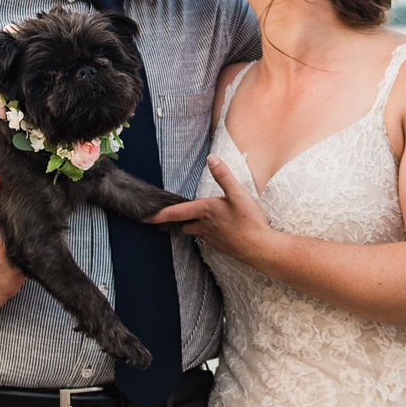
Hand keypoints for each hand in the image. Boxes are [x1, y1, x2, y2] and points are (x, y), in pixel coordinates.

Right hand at [0, 171, 28, 308]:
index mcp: (11, 254)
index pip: (25, 243)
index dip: (18, 236)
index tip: (4, 232)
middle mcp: (13, 277)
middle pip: (23, 259)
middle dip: (13, 250)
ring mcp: (5, 292)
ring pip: (16, 275)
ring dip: (8, 267)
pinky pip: (5, 289)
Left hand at [148, 157, 275, 263]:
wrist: (260, 247)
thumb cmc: (248, 220)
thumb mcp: (237, 193)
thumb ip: (223, 175)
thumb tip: (211, 159)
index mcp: (205, 211)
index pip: (176, 213)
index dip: (159, 215)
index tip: (146, 218)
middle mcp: (204, 226)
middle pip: (184, 224)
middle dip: (178, 221)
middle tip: (173, 218)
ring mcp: (212, 238)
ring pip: (197, 231)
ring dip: (194, 226)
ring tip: (197, 221)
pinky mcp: (221, 246)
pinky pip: (209, 238)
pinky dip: (209, 232)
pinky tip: (220, 229)